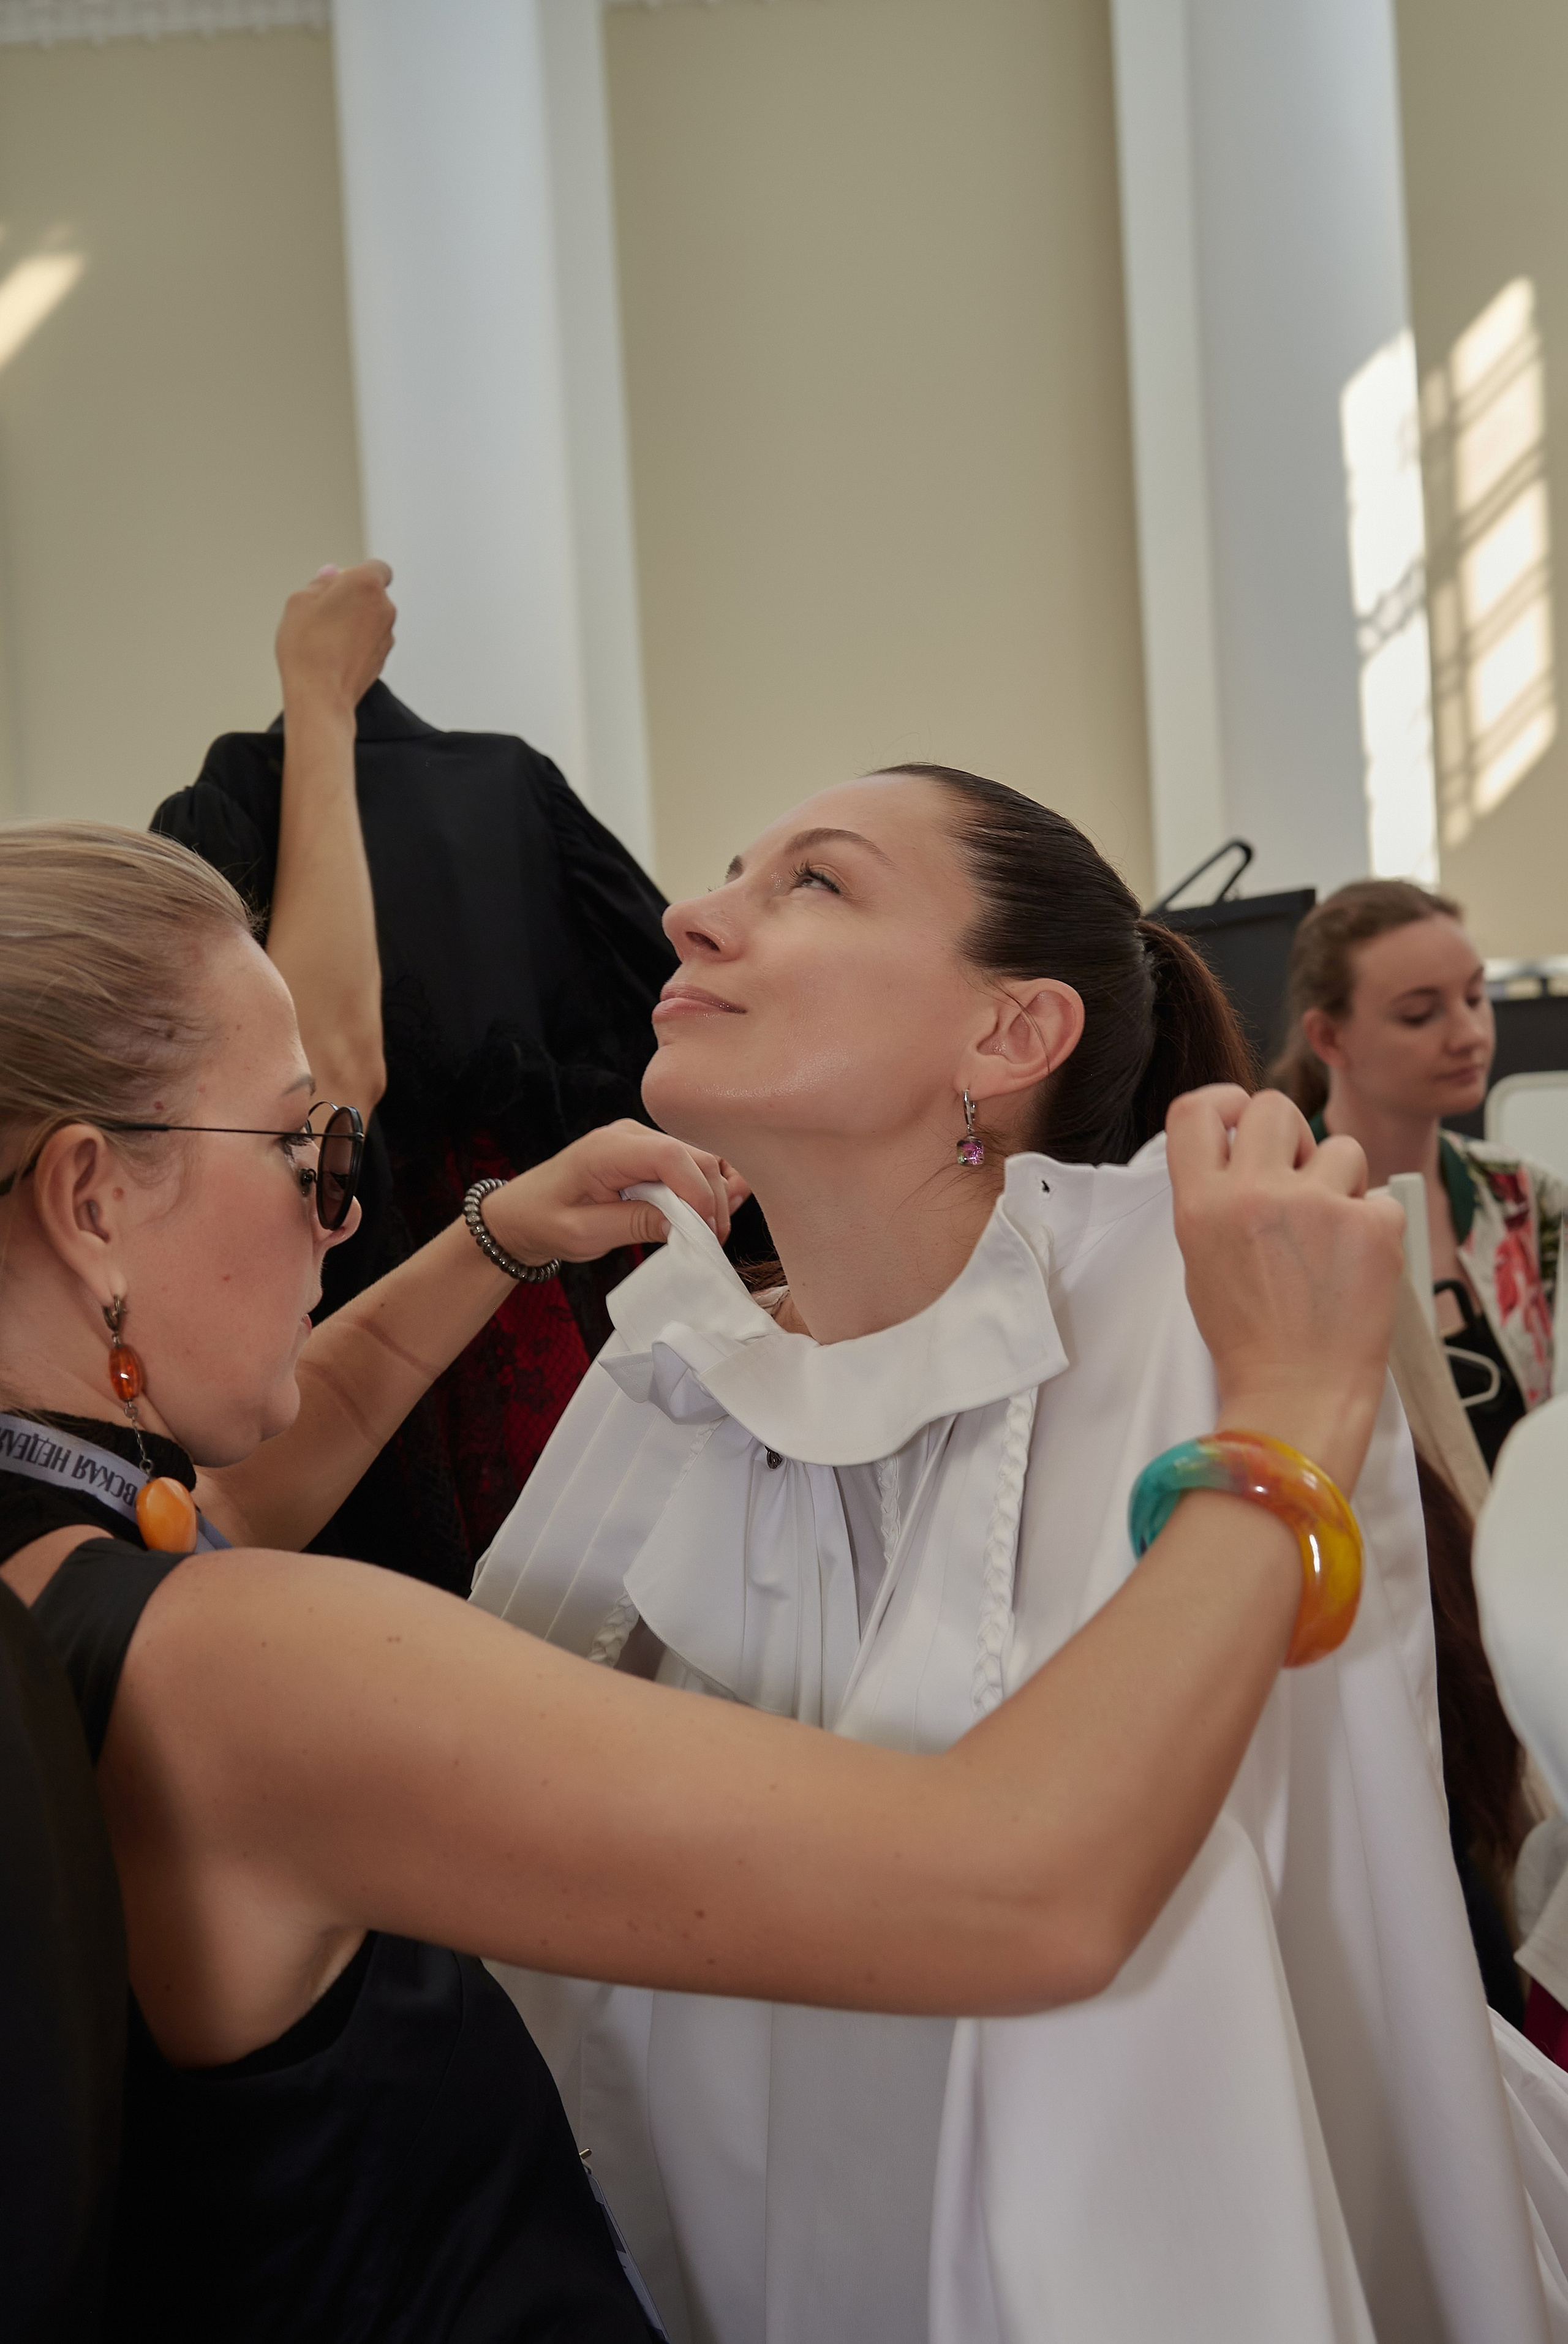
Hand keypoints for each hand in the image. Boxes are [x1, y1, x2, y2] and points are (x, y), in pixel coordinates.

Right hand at [275, 561, 395, 720]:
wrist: (321, 695)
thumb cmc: (307, 645)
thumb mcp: (299, 602)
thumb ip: (320, 583)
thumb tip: (332, 574)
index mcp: (367, 584)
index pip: (377, 567)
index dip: (358, 573)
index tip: (338, 585)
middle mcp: (385, 608)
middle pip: (372, 594)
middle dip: (353, 598)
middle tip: (323, 612)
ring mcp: (387, 635)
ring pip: (371, 619)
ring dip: (354, 622)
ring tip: (325, 637)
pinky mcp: (383, 658)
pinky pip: (370, 641)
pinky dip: (357, 642)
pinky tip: (334, 654)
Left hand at [479, 1120, 749, 1266]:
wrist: (522, 1212)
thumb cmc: (544, 1221)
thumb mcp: (584, 1233)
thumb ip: (634, 1224)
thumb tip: (685, 1227)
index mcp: (607, 1150)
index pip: (670, 1157)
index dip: (697, 1193)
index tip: (705, 1232)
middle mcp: (629, 1136)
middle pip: (694, 1158)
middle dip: (711, 1200)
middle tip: (712, 1243)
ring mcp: (640, 1141)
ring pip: (698, 1162)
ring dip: (711, 1197)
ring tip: (709, 1235)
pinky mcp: (647, 1155)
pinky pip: (687, 1167)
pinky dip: (702, 1191)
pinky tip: (707, 1217)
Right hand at [1166, 1085, 1405, 1491]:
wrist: (1297, 1395)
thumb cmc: (1249, 1338)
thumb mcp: (1202, 1259)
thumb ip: (1217, 1198)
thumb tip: (1242, 1152)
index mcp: (1201, 1204)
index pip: (1195, 1111)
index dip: (1222, 1104)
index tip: (1239, 1119)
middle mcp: (1253, 1193)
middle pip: (1273, 1106)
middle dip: (1290, 1136)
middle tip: (1297, 1177)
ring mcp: (1316, 1205)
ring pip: (1341, 1147)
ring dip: (1340, 1182)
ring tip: (1329, 1236)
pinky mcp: (1371, 1223)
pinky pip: (1381, 1197)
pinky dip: (1375, 1227)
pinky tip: (1356, 1266)